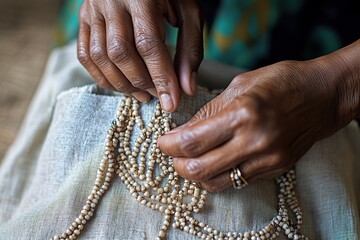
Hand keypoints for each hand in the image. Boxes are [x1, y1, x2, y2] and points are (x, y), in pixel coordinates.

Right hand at [77, 0, 203, 111]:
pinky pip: (85, 54)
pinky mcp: (83, 18)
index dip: (160, 77)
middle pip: (121, 52)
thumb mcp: (189, 13)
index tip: (171, 103)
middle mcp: (111, 0)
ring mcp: (93, 9)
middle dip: (141, 82)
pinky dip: (102, 76)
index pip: (148, 43)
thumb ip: (190, 49)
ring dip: (122, 84)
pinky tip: (121, 85)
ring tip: (142, 95)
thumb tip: (187, 89)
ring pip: (100, 56)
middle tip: (158, 96)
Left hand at [158, 58, 356, 191]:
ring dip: (197, 173)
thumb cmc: (281, 82)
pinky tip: (217, 160)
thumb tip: (183, 131)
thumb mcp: (240, 86)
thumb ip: (209, 112)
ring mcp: (267, 160)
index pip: (192, 141)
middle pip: (199, 170)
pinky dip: (219, 174)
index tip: (162, 142)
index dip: (169, 145)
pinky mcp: (275, 170)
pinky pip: (236, 181)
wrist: (323, 97)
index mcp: (243, 114)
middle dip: (178, 165)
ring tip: (193, 158)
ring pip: (216, 183)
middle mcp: (255, 142)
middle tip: (173, 153)